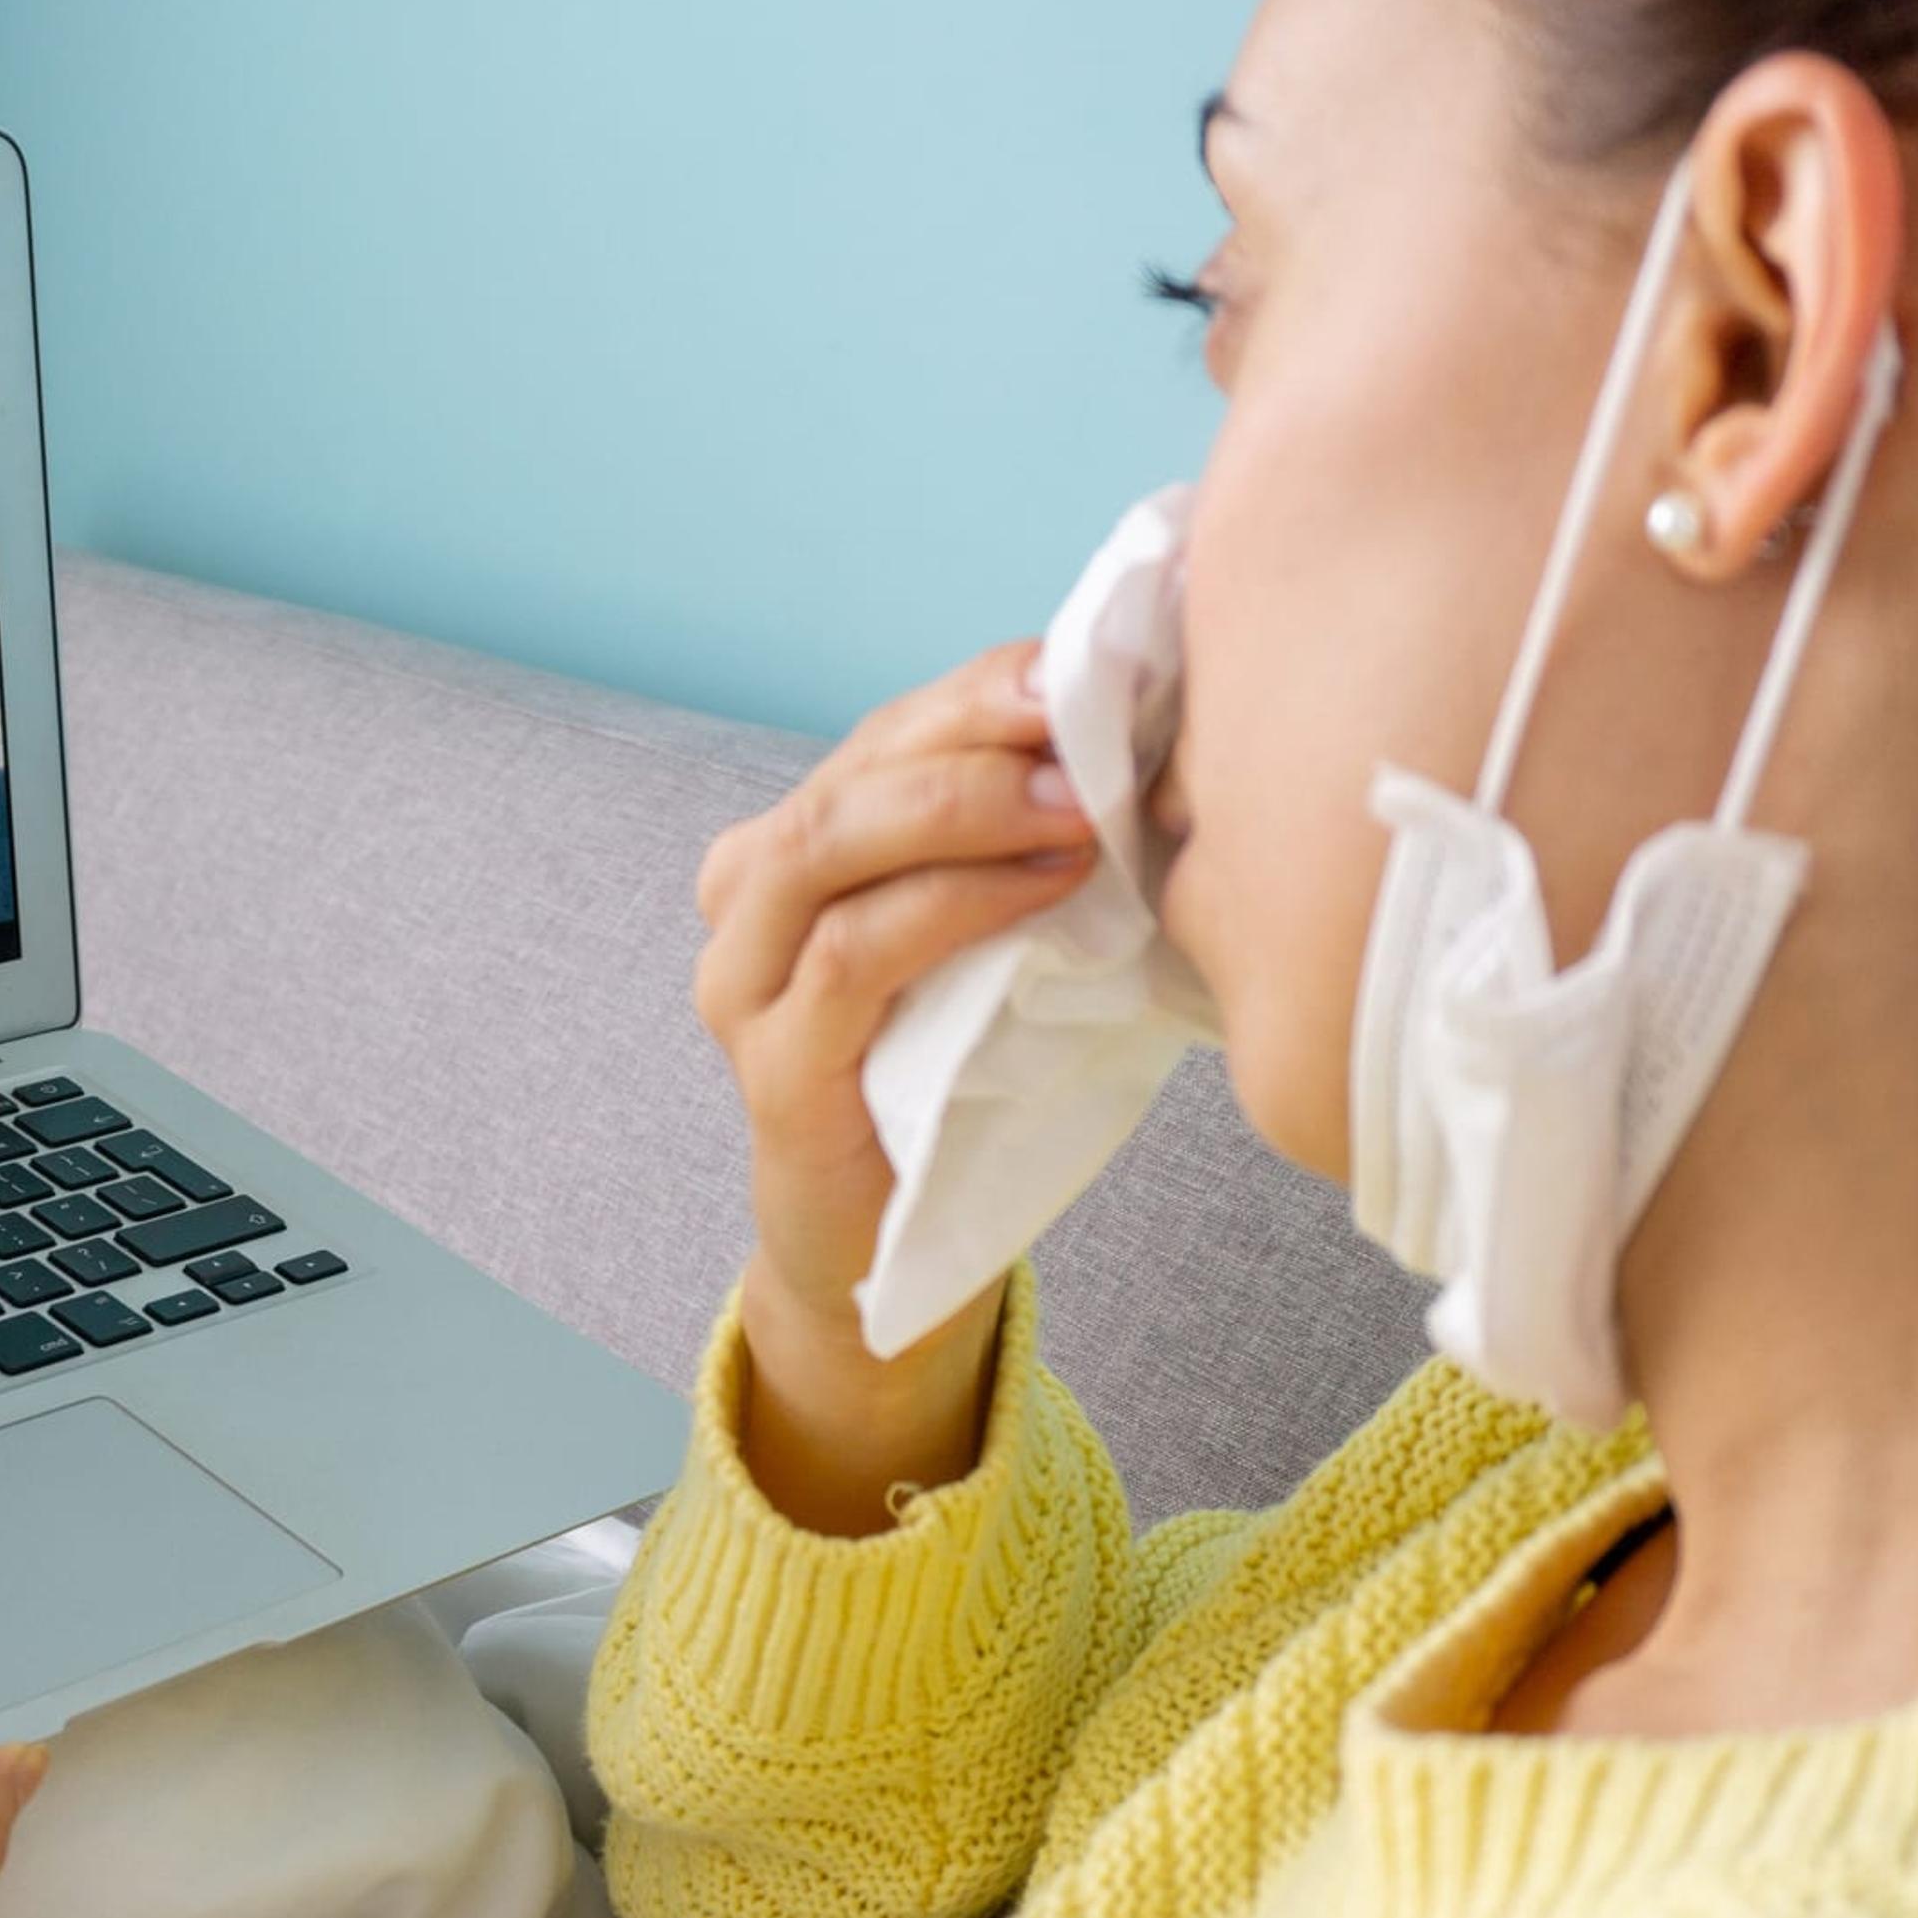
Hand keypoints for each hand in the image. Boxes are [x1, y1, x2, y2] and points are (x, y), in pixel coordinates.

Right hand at [691, 641, 1097, 1532]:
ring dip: (965, 805)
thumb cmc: (962, 1085)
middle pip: (857, 767)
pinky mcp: (773, 1067)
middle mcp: (747, 896)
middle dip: (982, 725)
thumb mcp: (1000, 938)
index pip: (896, 728)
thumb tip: (1170, 740)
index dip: (996, 684)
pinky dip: (952, 903)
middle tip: (1097, 713)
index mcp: (798, 845)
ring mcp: (746, 982)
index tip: (1112, 660)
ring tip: (1079, 800)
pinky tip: (1043, 885)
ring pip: (833, 841)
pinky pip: (855, 955)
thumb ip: (1032, 844)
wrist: (887, 1257)